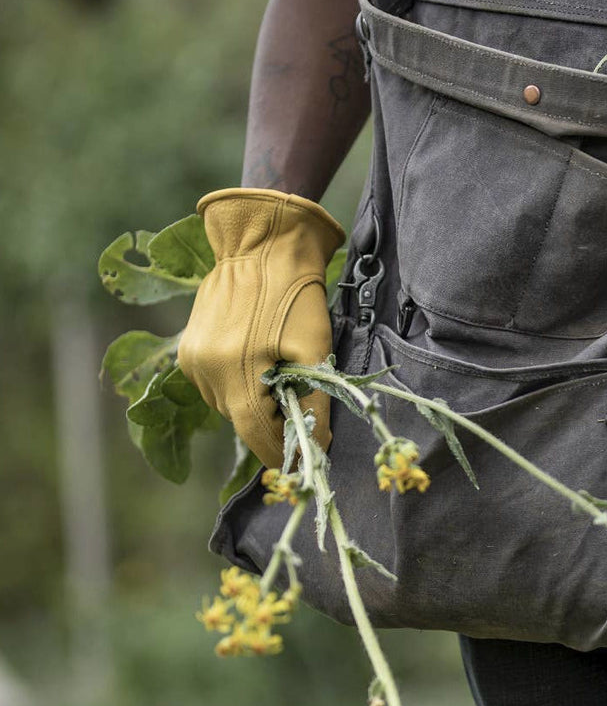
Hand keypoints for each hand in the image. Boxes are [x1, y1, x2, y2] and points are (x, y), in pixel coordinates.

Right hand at [178, 188, 345, 468]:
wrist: (262, 245)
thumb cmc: (295, 295)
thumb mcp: (314, 350)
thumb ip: (313, 403)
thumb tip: (318, 446)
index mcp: (235, 373)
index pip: (256, 435)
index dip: (282, 453)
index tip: (306, 461)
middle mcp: (205, 371)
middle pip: (242, 421)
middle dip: (273, 425)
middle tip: (304, 415)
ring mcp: (192, 359)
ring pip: (228, 404)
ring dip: (255, 404)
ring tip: (283, 379)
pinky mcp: (189, 348)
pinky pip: (215, 383)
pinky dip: (239, 385)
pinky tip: (261, 363)